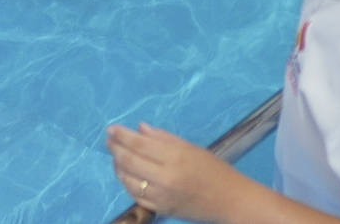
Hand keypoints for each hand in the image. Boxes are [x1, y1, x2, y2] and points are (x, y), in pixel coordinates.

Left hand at [107, 123, 251, 222]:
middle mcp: (166, 177)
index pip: (140, 144)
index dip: (122, 135)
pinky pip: (135, 195)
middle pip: (130, 161)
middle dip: (115, 149)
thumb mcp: (192, 148)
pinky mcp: (160, 209)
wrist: (230, 200)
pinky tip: (125, 174)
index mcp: (176, 157)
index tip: (111, 128)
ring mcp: (161, 196)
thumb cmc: (214, 169)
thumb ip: (164, 138)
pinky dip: (127, 182)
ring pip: (128, 180)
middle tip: (109, 140)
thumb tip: (140, 129)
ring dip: (118, 166)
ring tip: (115, 155)